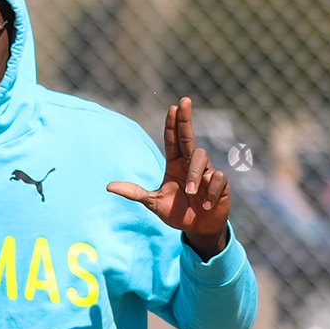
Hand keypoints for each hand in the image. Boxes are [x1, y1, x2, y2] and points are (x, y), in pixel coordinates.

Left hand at [106, 96, 230, 258]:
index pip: (173, 140)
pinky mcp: (221, 184)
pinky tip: (207, 204)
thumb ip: (134, 193)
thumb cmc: (176, 212)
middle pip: (188, 136)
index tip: (173, 107)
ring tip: (189, 192)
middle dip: (186, 119)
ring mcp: (207, 172)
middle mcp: (190, 164)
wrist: (198, 227)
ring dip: (194, 174)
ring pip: (201, 158)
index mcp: (175, 165)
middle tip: (183, 101)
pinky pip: (217, 179)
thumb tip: (108, 186)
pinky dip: (210, 192)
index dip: (173, 124)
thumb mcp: (153, 203)